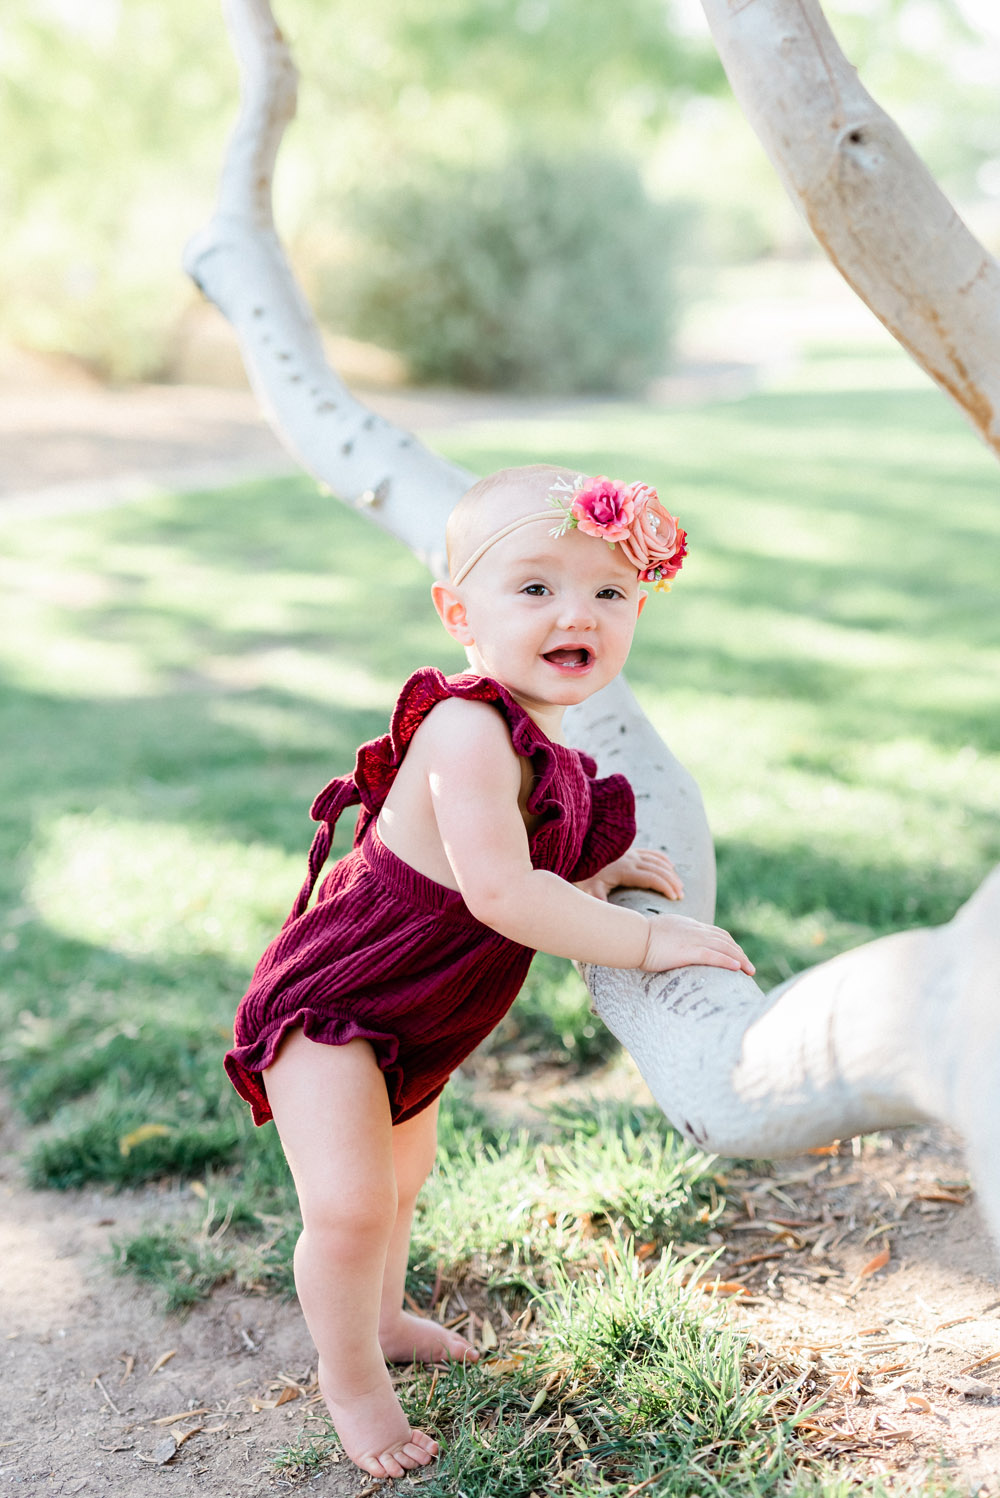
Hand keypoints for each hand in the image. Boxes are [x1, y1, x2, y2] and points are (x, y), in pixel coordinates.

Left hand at [576, 846, 682, 902]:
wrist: (578, 854)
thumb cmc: (584, 875)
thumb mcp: (590, 890)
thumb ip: (601, 903)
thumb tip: (609, 920)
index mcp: (625, 870)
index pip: (652, 878)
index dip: (665, 887)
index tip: (675, 898)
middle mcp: (631, 860)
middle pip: (658, 870)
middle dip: (672, 882)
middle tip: (681, 896)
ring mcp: (631, 853)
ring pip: (657, 861)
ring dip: (670, 873)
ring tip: (679, 886)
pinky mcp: (629, 851)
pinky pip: (651, 853)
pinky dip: (663, 859)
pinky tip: (671, 866)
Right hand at [640, 913, 754, 975]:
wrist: (632, 936)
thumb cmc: (639, 937)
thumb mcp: (659, 932)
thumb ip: (670, 937)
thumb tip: (669, 946)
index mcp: (688, 925)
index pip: (716, 932)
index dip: (729, 943)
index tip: (737, 954)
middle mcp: (694, 930)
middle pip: (725, 939)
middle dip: (739, 953)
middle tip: (749, 966)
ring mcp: (692, 939)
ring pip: (724, 947)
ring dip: (740, 959)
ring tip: (750, 970)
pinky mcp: (688, 951)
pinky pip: (714, 956)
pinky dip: (728, 961)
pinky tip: (737, 968)